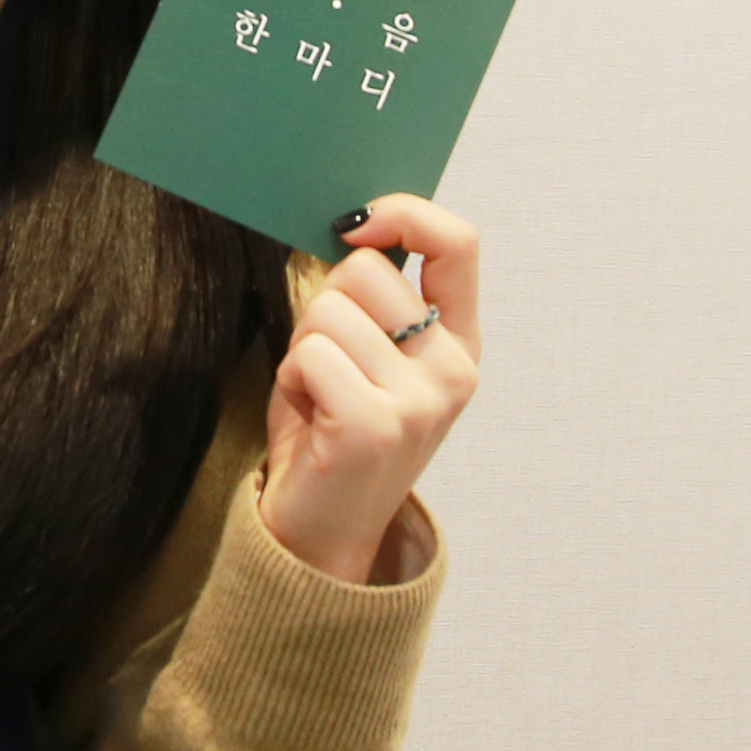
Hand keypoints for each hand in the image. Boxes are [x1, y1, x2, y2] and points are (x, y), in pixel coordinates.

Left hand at [258, 193, 480, 583]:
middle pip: (365, 272)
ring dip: (302, 350)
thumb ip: (371, 302)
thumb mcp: (367, 357)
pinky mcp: (374, 424)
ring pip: (328, 311)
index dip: (405, 213)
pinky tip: (308, 419)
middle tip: (325, 367)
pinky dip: (291, 379)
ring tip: (317, 398)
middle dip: (322, 308)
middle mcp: (453, 371)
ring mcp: (420, 401)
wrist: (319, 536)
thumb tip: (350, 228)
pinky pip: (309, 354)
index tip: (354, 225)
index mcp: (458, 346)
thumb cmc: (330, 434)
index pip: (459, 245)